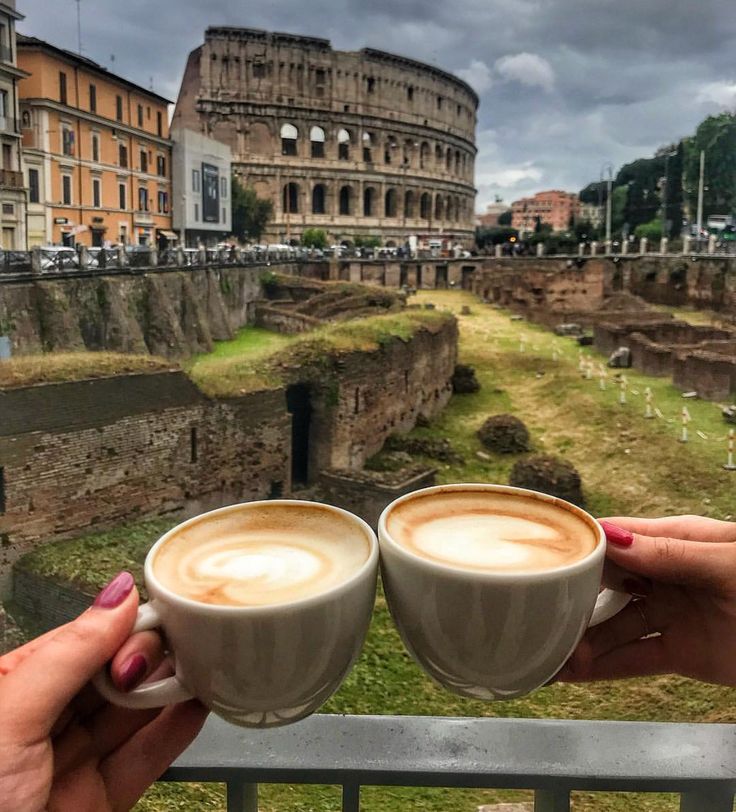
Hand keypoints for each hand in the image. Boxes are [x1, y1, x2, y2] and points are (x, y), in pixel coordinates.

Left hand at [0, 572, 207, 811]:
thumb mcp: (8, 717)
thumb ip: (69, 655)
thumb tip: (118, 594)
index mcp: (7, 692)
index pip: (75, 642)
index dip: (118, 627)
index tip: (161, 613)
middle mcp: (36, 726)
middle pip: (107, 676)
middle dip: (145, 659)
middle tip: (180, 648)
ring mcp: (67, 767)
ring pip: (128, 716)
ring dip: (167, 692)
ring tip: (204, 666)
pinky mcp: (96, 804)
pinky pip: (142, 761)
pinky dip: (173, 734)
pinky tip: (197, 707)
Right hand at [558, 515, 735, 685]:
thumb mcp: (726, 561)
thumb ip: (670, 553)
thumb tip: (613, 541)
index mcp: (677, 540)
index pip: (616, 538)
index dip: (580, 547)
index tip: (545, 558)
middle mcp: (667, 576)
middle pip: (606, 583)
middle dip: (571, 594)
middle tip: (536, 606)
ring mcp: (671, 615)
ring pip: (613, 626)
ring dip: (580, 637)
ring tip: (547, 647)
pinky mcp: (682, 653)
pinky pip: (633, 660)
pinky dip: (601, 668)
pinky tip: (569, 671)